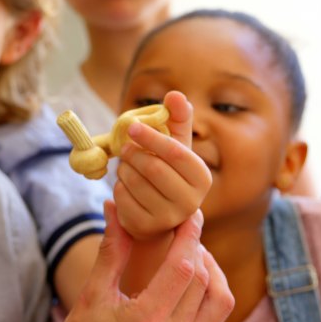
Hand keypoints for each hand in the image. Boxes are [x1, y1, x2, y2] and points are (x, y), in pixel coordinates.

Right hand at [61, 201, 233, 321]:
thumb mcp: (92, 296)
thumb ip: (111, 252)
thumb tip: (114, 207)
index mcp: (146, 320)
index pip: (182, 267)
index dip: (189, 235)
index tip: (191, 213)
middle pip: (202, 279)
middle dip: (197, 247)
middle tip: (187, 226)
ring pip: (219, 299)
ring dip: (212, 269)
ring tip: (193, 252)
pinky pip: (217, 317)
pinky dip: (213, 291)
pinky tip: (195, 279)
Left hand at [114, 91, 211, 239]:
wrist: (160, 212)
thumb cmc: (169, 171)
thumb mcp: (176, 145)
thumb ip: (177, 118)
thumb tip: (175, 94)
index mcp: (202, 177)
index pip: (176, 152)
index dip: (152, 137)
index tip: (131, 126)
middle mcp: (191, 202)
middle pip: (153, 168)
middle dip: (133, 153)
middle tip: (124, 148)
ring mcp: (169, 218)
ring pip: (135, 183)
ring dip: (124, 169)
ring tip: (126, 165)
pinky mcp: (147, 227)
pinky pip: (123, 199)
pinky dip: (118, 187)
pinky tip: (125, 184)